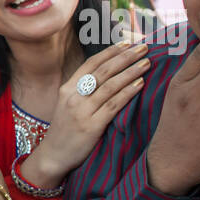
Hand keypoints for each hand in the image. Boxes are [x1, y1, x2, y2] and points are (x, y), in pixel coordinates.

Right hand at [21, 40, 149, 188]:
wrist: (52, 156)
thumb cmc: (64, 131)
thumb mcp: (67, 105)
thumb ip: (83, 90)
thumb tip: (108, 74)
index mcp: (67, 89)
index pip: (91, 64)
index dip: (110, 51)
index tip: (127, 43)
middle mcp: (73, 97)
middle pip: (103, 71)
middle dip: (126, 57)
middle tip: (144, 47)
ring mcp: (81, 111)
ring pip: (110, 85)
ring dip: (131, 71)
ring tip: (147, 62)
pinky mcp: (91, 126)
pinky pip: (114, 105)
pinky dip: (128, 92)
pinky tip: (140, 84)